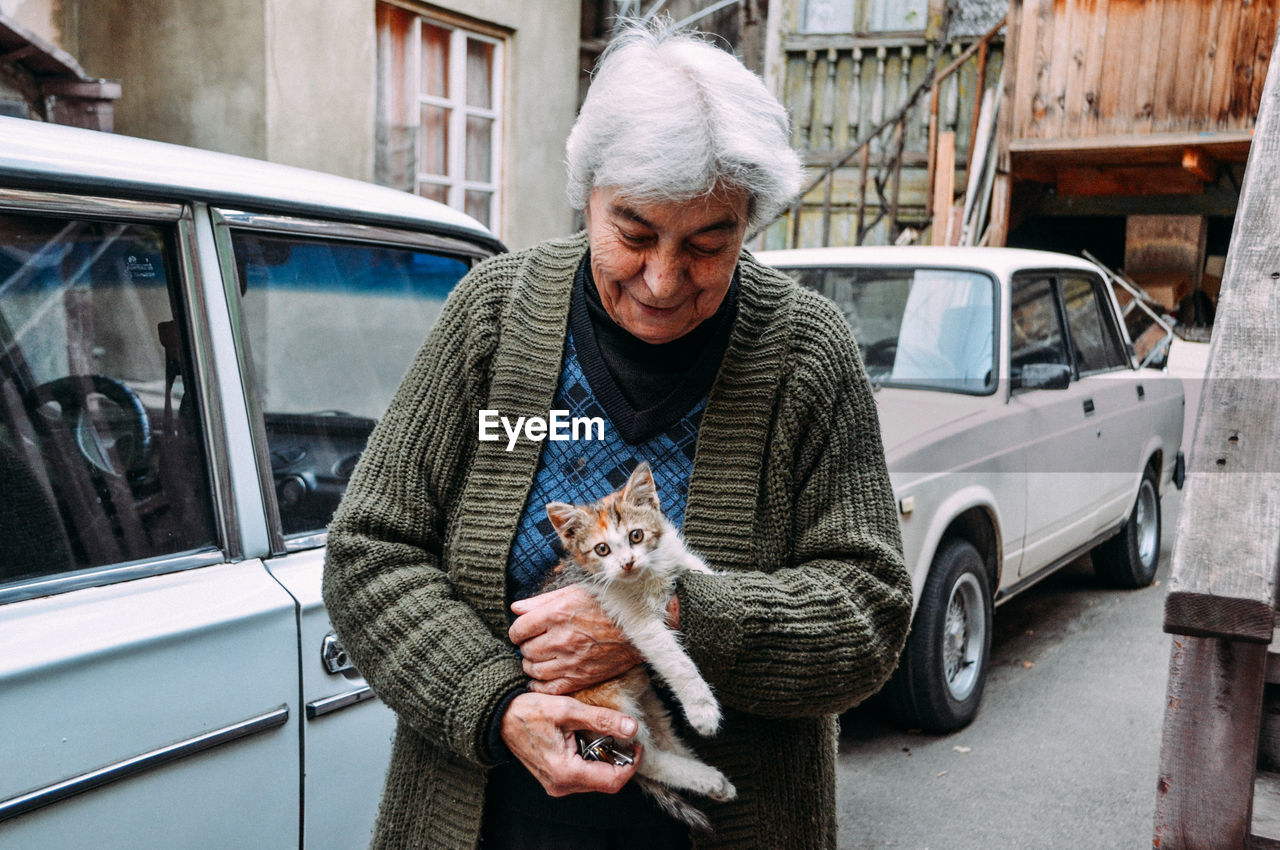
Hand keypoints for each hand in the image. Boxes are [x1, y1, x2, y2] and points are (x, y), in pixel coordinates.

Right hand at [500, 692, 640, 795]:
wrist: (500, 717)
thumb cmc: (529, 711)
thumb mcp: (568, 709)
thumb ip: (601, 719)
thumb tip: (631, 727)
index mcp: (566, 772)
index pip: (613, 780)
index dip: (631, 763)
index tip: (638, 744)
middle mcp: (561, 785)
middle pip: (606, 783)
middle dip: (620, 761)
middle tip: (623, 736)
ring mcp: (557, 785)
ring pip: (596, 781)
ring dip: (606, 760)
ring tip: (604, 735)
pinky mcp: (555, 779)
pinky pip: (584, 776)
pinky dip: (593, 760)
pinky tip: (589, 740)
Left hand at [509, 585, 640, 694]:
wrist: (639, 625)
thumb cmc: (608, 603)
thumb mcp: (575, 591)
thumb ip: (542, 601)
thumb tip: (515, 608)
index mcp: (558, 613)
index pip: (519, 629)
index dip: (516, 631)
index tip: (522, 631)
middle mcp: (562, 638)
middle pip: (526, 651)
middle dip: (526, 647)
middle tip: (533, 642)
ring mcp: (572, 660)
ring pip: (534, 670)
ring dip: (532, 665)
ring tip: (539, 658)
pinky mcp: (582, 677)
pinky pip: (551, 688)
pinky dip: (541, 685)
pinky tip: (543, 677)